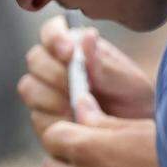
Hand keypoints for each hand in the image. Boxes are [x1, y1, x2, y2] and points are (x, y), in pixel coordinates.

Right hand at [18, 15, 155, 138]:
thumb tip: (87, 36)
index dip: (54, 38)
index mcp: (74, 47)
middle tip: (79, 86)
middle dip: (54, 72)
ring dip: (53, 97)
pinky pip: (37, 117)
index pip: (51, 31)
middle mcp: (55, 67)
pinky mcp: (44, 120)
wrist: (137, 134)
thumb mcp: (127, 82)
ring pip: (30, 87)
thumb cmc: (134, 100)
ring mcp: (46, 94)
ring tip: (80, 106)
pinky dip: (56, 119)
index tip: (69, 52)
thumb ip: (103, 64)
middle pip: (35, 59)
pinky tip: (76, 123)